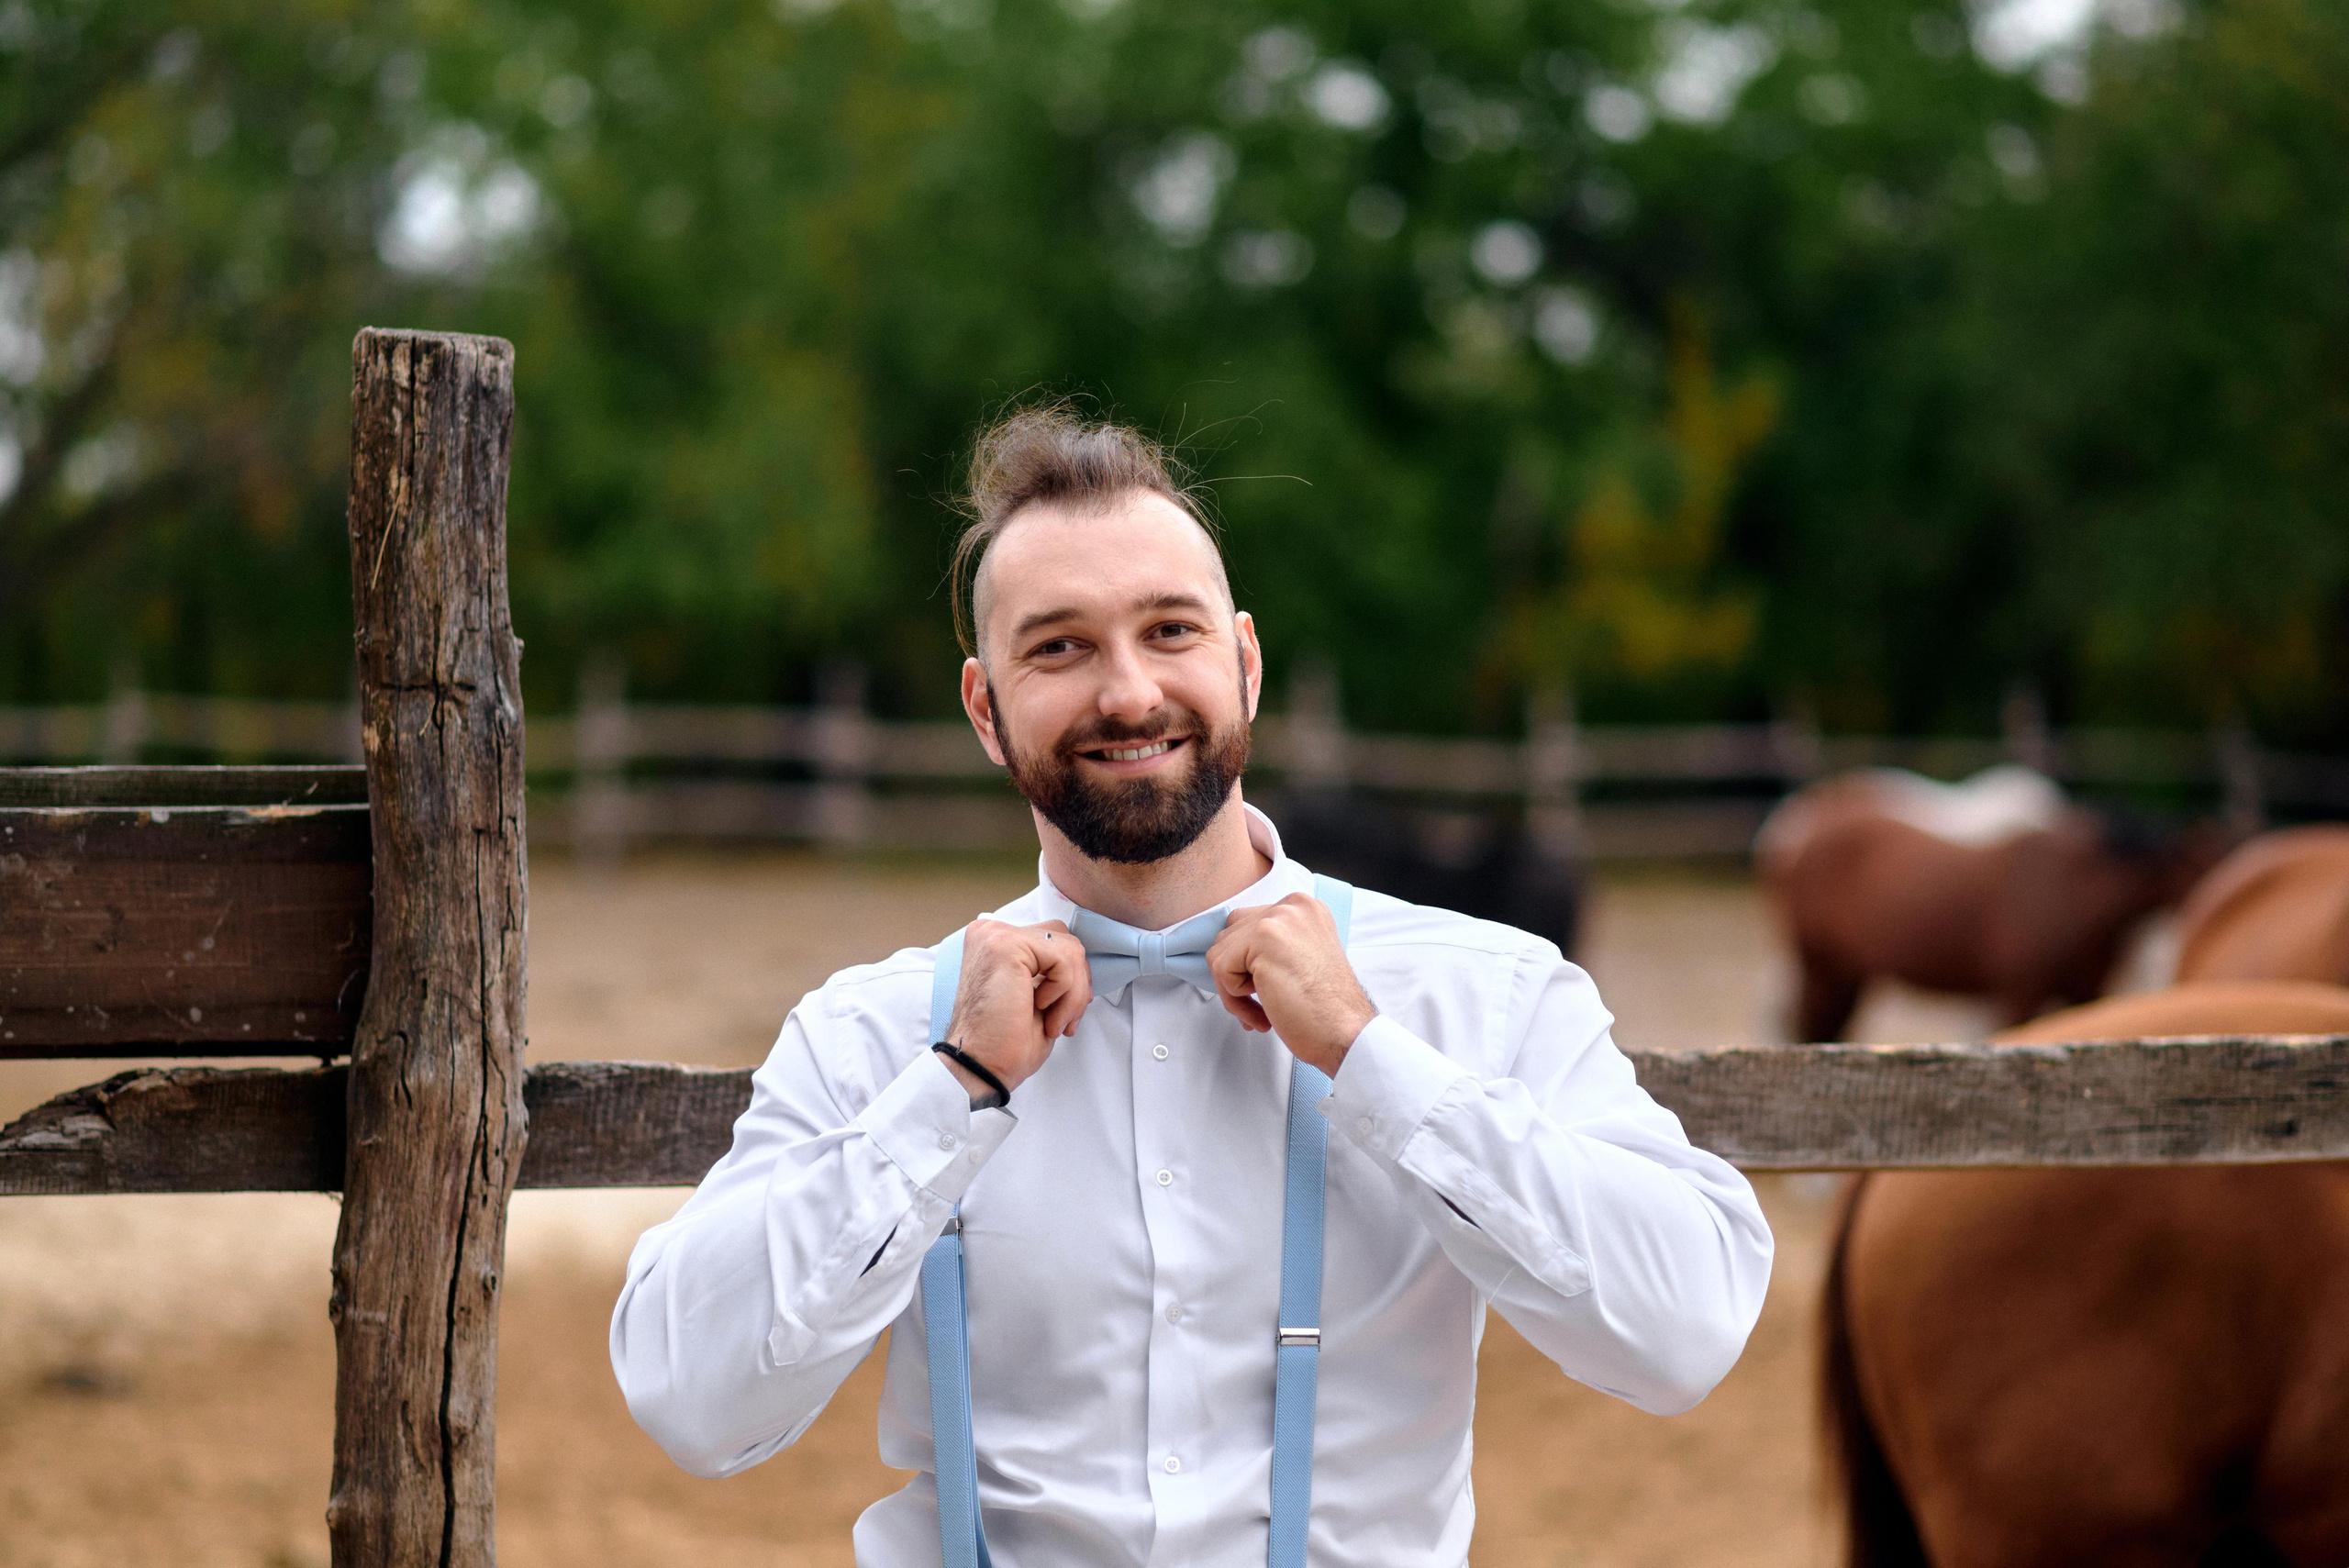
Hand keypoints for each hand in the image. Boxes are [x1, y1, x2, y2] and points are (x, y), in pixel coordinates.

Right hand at [942, 919, 1091, 1098]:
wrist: (982, 1066)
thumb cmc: (1005, 1041)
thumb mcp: (1036, 994)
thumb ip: (1051, 969)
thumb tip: (1083, 967)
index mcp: (996, 941)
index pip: (1054, 939)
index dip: (1071, 977)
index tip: (1066, 1011)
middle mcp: (992, 932)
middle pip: (1065, 939)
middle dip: (1076, 984)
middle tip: (1064, 1020)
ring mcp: (997, 935)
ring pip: (1070, 950)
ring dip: (1073, 995)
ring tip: (1052, 1022)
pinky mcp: (1006, 946)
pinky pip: (1064, 960)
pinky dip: (1066, 993)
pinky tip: (1041, 1011)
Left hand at [1206, 893, 1376, 1075]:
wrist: (1345, 1033)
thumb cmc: (1324, 1009)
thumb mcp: (1299, 959)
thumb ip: (1270, 946)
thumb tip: (1228, 954)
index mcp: (1303, 908)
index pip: (1246, 926)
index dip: (1246, 966)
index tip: (1265, 991)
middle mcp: (1292, 905)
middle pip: (1229, 936)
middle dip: (1237, 977)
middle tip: (1262, 1006)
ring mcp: (1278, 918)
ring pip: (1220, 953)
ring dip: (1233, 991)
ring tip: (1264, 1011)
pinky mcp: (1263, 937)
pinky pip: (1220, 969)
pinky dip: (1233, 999)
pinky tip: (1264, 1012)